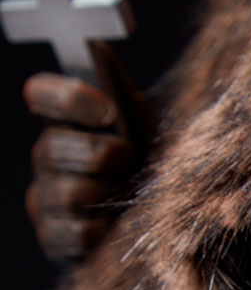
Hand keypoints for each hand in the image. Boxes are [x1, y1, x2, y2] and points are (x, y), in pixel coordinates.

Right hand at [23, 53, 156, 261]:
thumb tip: (98, 50)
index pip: (42, 94)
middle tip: (130, 162)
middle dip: (100, 155)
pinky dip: (102, 232)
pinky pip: (74, 234)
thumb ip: (124, 96)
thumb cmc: (153, 172)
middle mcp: (46, 158)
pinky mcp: (54, 239)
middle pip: (54, 148)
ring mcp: (46, 199)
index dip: (70, 99)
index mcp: (66, 123)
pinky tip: (116, 227)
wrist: (168, 228)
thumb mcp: (147, 130)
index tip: (108, 111)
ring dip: (105, 195)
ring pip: (66, 193)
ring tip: (125, 197)